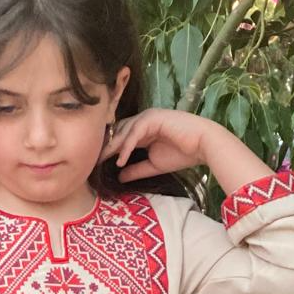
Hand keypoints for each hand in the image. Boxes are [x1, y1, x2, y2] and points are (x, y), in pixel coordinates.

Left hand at [99, 108, 213, 180]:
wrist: (203, 146)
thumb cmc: (182, 154)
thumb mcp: (153, 166)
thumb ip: (135, 169)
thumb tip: (118, 177)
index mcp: (143, 129)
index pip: (120, 137)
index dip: (108, 150)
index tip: (95, 164)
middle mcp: (143, 120)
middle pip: (118, 131)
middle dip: (105, 147)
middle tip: (90, 161)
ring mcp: (148, 117)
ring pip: (124, 130)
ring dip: (112, 147)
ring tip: (101, 161)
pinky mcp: (154, 117)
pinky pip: (135, 132)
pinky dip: (126, 146)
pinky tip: (120, 160)